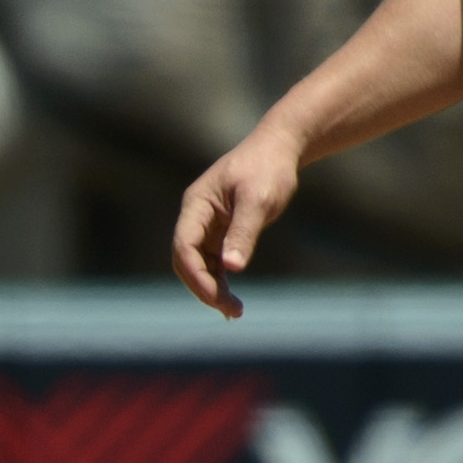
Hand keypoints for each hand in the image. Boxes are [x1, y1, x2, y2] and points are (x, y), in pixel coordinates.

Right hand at [171, 127, 303, 319]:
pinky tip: (232, 302)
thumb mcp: (258, 200)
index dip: (195, 274)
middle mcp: (196, 217)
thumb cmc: (268, 169)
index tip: (216, 295)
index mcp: (196, 204)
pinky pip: (213, 263)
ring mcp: (207, 226)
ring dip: (212, 289)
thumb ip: (244, 232)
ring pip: (199, 266)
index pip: (183, 245)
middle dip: (203, 287)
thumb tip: (231, 268)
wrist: (279, 150)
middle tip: (230, 310)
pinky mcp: (221, 233)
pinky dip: (220, 282)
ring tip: (235, 312)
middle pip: (186, 260)